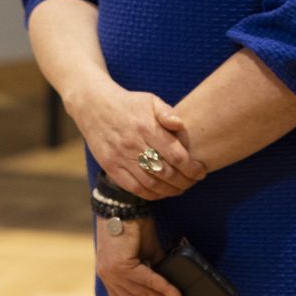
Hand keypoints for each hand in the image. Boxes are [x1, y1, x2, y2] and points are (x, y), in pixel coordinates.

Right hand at [69, 79, 206, 197]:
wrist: (94, 106)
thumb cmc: (128, 103)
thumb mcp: (150, 100)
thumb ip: (167, 112)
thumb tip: (180, 124)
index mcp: (147, 127)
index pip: (176, 154)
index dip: (191, 168)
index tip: (201, 171)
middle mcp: (134, 144)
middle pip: (166, 172)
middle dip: (185, 181)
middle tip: (193, 182)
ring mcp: (121, 158)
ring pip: (151, 184)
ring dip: (170, 190)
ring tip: (181, 189)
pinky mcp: (111, 167)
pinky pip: (134, 188)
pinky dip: (151, 195)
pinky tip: (162, 192)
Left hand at [96, 212, 187, 295]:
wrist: (124, 203)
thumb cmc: (133, 224)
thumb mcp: (145, 252)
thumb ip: (152, 269)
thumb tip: (168, 287)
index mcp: (110, 277)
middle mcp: (109, 278)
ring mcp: (113, 273)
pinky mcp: (122, 265)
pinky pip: (147, 282)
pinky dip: (164, 290)